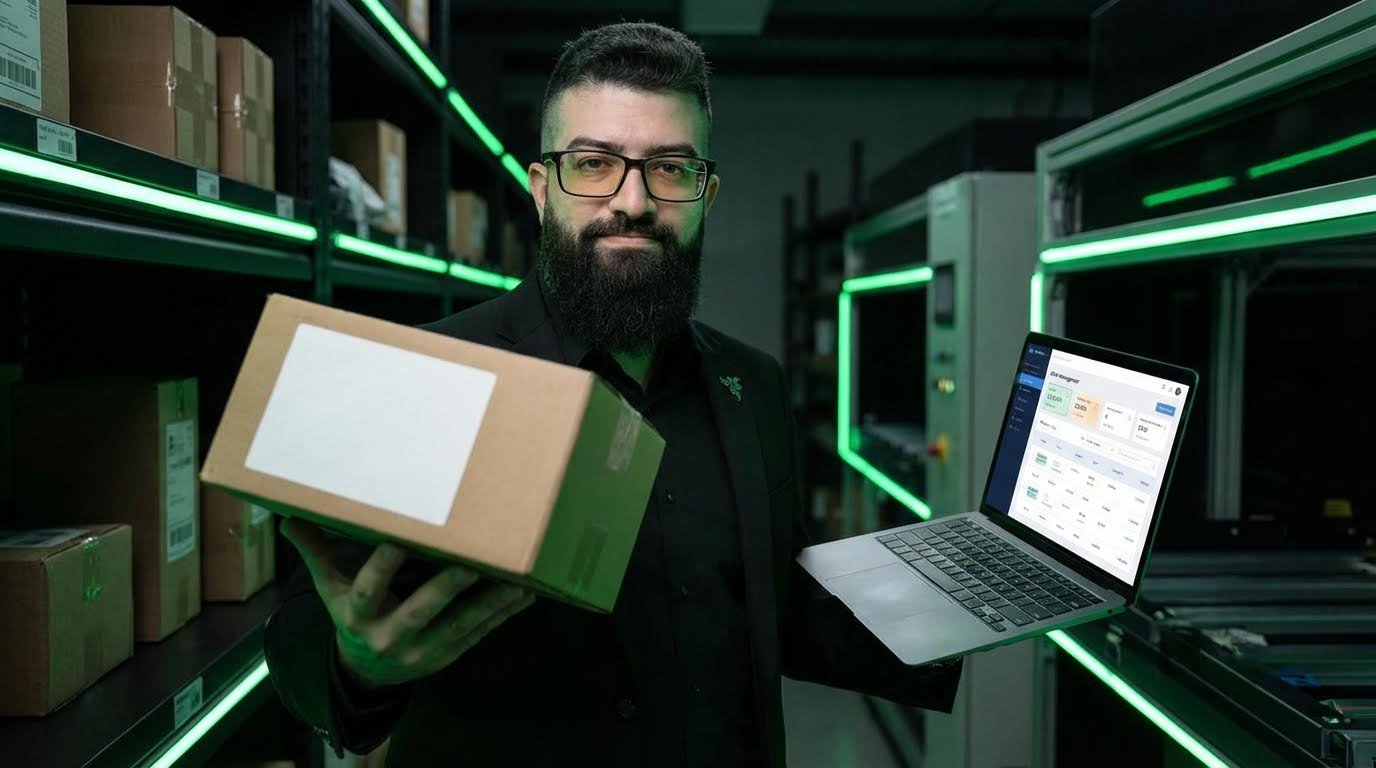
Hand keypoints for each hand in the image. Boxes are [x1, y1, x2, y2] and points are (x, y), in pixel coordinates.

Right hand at [281, 518, 533, 688]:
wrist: (368, 675)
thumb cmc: (353, 619)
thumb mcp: (331, 591)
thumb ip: (316, 554)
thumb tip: (288, 518)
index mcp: (358, 615)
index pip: (367, 589)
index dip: (382, 566)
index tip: (398, 539)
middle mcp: (390, 635)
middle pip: (419, 611)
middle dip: (445, 589)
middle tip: (470, 564)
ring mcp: (424, 649)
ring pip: (460, 625)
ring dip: (491, 602)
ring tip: (517, 578)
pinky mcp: (450, 655)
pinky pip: (480, 634)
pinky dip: (503, 614)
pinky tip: (526, 593)